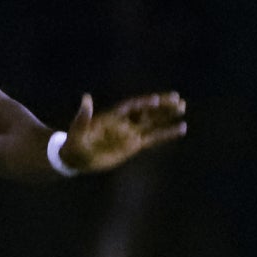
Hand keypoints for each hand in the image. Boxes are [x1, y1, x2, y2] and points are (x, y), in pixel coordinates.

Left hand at [62, 92, 187, 172]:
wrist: (76, 158)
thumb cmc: (74, 143)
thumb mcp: (77, 131)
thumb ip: (83, 117)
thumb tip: (86, 98)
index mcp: (111, 116)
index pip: (131, 107)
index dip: (143, 103)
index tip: (156, 100)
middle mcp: (123, 122)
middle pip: (146, 111)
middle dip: (161, 106)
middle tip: (178, 99)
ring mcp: (130, 133)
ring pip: (152, 122)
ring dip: (167, 115)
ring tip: (182, 107)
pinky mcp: (134, 145)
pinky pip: (153, 138)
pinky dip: (167, 133)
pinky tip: (181, 128)